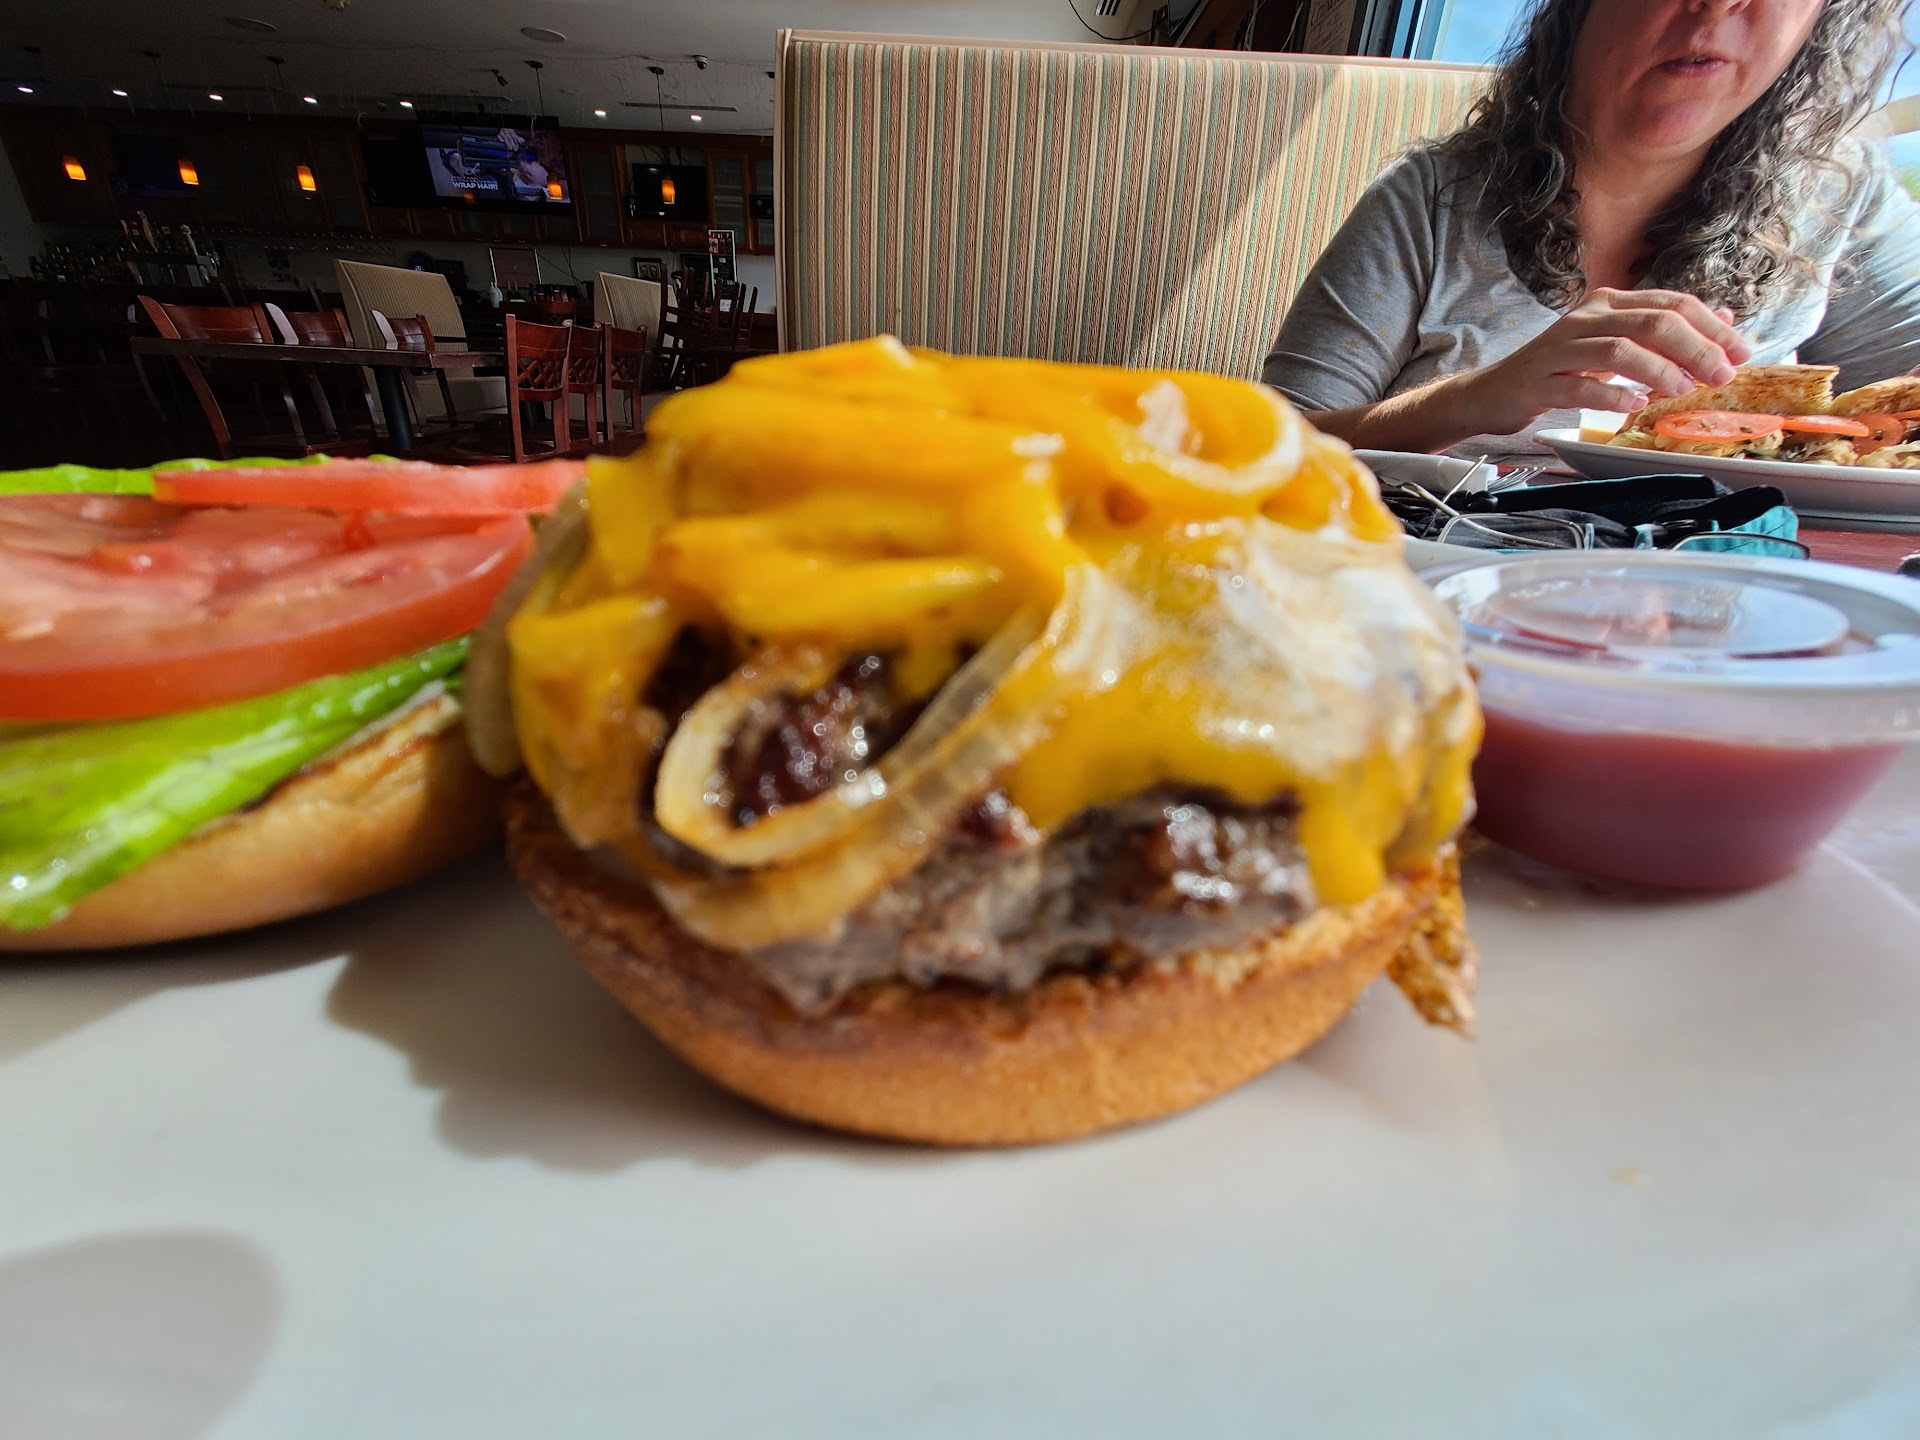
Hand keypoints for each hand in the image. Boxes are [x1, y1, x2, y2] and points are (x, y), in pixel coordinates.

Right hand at [1456, 288, 1752, 436]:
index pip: (1671, 303)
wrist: (1493, 391)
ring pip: (1619, 349)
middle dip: (1695, 348)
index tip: (1740, 353)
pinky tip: (1631, 407)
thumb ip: (1663, 331)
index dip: (1710, 327)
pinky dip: (1611, 396)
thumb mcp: (1614, 343)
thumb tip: (1724, 320)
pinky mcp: (1540, 381)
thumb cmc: (1559, 370)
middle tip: (1720, 376)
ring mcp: (1560, 349)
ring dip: (1659, 371)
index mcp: (1607, 302)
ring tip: (1681, 391)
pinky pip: (1580, 386)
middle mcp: (1585, 318)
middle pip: (1652, 322)